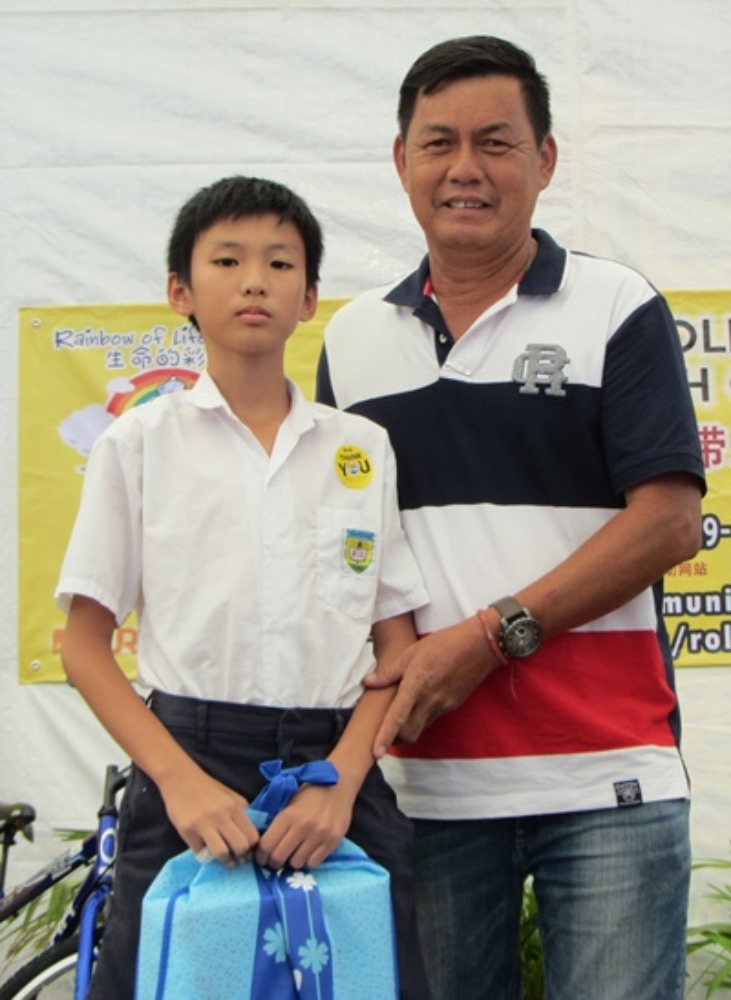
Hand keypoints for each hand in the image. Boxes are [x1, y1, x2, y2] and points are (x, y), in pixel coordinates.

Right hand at [159, 764, 259, 865]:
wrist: (180, 779)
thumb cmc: (208, 788)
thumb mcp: (230, 796)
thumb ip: (242, 812)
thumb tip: (251, 835)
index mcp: (235, 807)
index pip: (252, 836)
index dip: (252, 848)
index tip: (247, 850)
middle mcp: (221, 816)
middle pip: (240, 847)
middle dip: (241, 857)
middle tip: (237, 858)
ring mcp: (203, 824)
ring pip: (222, 853)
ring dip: (225, 861)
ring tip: (224, 860)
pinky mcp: (187, 831)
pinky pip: (200, 853)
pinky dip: (206, 857)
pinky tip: (207, 852)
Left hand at [255, 782, 353, 869]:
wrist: (339, 785)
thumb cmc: (310, 793)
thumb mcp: (289, 801)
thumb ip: (278, 821)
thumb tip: (262, 843)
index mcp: (289, 814)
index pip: (266, 845)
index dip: (261, 855)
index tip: (261, 858)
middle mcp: (303, 826)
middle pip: (279, 857)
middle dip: (274, 862)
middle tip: (275, 861)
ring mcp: (319, 835)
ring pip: (297, 863)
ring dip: (293, 860)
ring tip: (295, 853)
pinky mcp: (333, 841)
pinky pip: (314, 863)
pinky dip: (309, 860)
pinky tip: (308, 851)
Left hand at [364, 615, 497, 754]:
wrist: (479, 646)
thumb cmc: (443, 644)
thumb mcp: (411, 652)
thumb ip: (389, 672)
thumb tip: (368, 682)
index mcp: (416, 684)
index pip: (397, 717)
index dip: (385, 736)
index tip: (376, 753)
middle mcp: (430, 700)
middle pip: (409, 733)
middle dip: (394, 740)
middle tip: (382, 736)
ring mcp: (443, 705)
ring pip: (421, 728)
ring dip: (407, 730)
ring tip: (397, 720)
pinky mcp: (452, 706)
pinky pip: (432, 719)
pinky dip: (421, 719)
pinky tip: (418, 705)